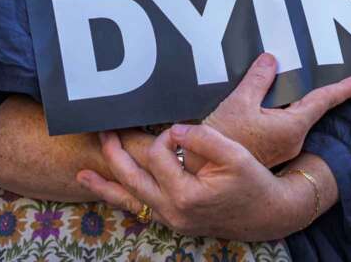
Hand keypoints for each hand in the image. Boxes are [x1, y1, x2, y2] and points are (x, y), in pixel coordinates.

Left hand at [78, 124, 315, 241]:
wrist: (267, 213)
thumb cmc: (253, 182)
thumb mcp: (234, 154)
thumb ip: (202, 138)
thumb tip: (174, 130)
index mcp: (186, 195)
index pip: (160, 155)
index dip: (166, 136)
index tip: (181, 131)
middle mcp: (173, 211)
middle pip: (133, 178)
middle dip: (115, 153)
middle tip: (103, 131)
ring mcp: (171, 220)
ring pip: (130, 198)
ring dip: (107, 183)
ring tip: (83, 172)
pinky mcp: (172, 221)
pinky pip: (140, 209)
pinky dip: (120, 199)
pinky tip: (104, 190)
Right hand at [204, 52, 350, 168]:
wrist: (204, 172)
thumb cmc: (224, 141)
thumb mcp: (239, 102)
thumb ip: (258, 79)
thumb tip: (271, 60)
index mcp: (292, 126)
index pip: (323, 102)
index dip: (342, 89)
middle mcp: (292, 139)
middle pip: (305, 106)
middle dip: (303, 88)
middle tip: (299, 69)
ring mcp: (281, 147)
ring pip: (290, 115)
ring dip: (285, 99)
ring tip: (270, 82)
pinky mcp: (268, 150)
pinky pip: (278, 123)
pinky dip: (273, 109)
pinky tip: (256, 102)